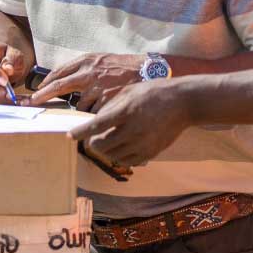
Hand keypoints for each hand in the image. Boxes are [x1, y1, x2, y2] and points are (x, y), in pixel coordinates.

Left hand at [25, 53, 143, 110]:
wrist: (144, 70)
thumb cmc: (120, 65)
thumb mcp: (98, 59)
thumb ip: (81, 68)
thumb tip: (61, 80)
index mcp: (86, 61)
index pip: (59, 73)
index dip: (45, 84)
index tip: (36, 93)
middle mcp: (89, 73)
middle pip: (60, 85)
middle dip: (44, 95)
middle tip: (32, 103)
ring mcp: (97, 87)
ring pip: (79, 104)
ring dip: (82, 108)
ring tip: (96, 105)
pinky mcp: (106, 100)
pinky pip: (94, 112)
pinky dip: (96, 113)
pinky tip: (105, 108)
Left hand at [70, 78, 189, 165]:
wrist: (182, 102)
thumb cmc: (153, 92)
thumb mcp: (129, 91)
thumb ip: (111, 106)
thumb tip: (95, 120)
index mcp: (126, 110)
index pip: (97, 125)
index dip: (81, 132)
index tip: (69, 135)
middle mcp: (133, 129)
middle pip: (102, 145)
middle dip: (92, 143)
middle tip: (90, 138)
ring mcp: (143, 143)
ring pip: (113, 155)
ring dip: (104, 150)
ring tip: (104, 141)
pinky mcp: (150, 152)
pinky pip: (127, 161)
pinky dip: (118, 156)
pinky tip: (119, 147)